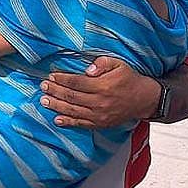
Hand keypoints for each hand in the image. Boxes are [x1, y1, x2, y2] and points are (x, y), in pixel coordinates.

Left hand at [38, 56, 160, 128]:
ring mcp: (99, 115)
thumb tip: (87, 69)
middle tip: (43, 86)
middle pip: (72, 97)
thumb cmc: (129, 79)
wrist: (143, 100)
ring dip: (56, 106)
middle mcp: (99, 102)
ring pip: (73, 111)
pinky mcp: (100, 124)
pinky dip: (68, 122)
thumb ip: (102, 64)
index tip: (52, 75)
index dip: (63, 79)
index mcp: (103, 86)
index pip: (77, 82)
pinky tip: (56, 119)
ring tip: (44, 101)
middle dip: (55, 91)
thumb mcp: (119, 64)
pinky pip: (81, 124)